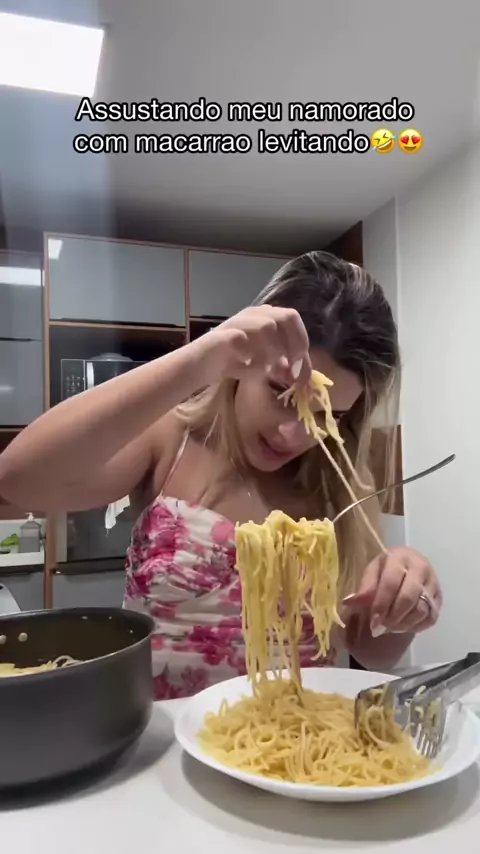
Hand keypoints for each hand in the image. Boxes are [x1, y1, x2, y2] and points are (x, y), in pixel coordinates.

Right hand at [194, 305, 310, 385]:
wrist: (199, 365)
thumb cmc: (233, 361)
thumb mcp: (264, 363)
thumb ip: (284, 365)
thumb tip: (303, 375)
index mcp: (265, 316)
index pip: (293, 319)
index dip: (302, 344)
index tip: (300, 370)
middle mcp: (253, 314)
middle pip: (286, 316)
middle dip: (294, 344)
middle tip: (290, 368)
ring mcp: (237, 322)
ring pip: (267, 326)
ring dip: (274, 352)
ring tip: (269, 371)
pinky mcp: (222, 336)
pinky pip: (243, 341)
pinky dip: (250, 358)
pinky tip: (248, 368)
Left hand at [343, 547, 441, 637]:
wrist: (407, 567)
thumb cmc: (385, 570)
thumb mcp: (371, 574)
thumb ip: (364, 589)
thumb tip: (349, 602)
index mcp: (399, 557)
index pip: (391, 582)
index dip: (381, 604)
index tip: (373, 623)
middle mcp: (421, 566)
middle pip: (409, 597)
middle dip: (393, 617)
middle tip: (381, 629)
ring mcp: (433, 582)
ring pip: (422, 609)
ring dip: (404, 623)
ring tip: (390, 627)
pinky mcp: (440, 596)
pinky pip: (431, 617)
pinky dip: (416, 626)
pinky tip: (403, 626)